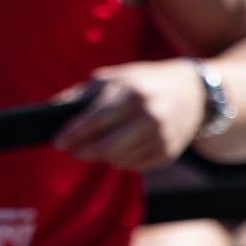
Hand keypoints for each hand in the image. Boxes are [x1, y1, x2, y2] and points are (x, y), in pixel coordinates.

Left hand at [51, 61, 206, 169]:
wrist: (193, 93)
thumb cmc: (143, 83)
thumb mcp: (114, 78)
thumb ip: (82, 94)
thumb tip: (53, 111)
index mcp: (134, 93)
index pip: (97, 118)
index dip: (74, 133)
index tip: (58, 143)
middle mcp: (151, 115)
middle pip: (108, 146)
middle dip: (84, 151)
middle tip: (72, 150)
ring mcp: (163, 136)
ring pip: (119, 160)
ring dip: (101, 157)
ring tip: (95, 146)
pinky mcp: (169, 152)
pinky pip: (134, 166)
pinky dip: (120, 161)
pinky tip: (118, 150)